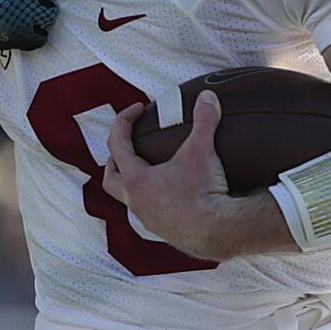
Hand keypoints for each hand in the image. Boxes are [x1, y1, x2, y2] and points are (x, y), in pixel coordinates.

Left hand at [103, 92, 236, 260]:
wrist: (219, 233)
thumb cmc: (203, 192)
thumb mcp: (202, 151)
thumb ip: (204, 120)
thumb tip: (207, 96)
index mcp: (136, 180)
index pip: (117, 144)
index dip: (123, 121)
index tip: (137, 109)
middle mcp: (136, 202)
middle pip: (111, 178)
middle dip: (114, 159)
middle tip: (128, 145)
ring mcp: (148, 220)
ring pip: (129, 199)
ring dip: (134, 183)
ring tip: (151, 170)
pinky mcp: (165, 232)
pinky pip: (150, 213)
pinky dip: (154, 200)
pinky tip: (171, 194)